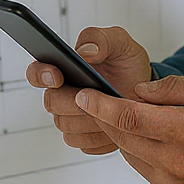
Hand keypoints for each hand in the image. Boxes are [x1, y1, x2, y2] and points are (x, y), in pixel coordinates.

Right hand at [27, 25, 150, 155]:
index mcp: (63, 68)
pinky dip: (100, 136)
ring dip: (90, 118)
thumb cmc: (128, 63)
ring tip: (113, 108)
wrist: (146, 92)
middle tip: (98, 95)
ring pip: (66, 126)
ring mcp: (70, 118)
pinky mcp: (83, 138)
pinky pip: (82, 143)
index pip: (36, 72)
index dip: (41, 74)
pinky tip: (115, 124)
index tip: (57, 76)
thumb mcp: (120, 42)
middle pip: (52, 103)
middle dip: (74, 100)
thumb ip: (100, 39)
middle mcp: (61, 94)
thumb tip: (84, 52)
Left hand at [73, 75, 183, 183]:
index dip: (101, 105)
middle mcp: (175, 161)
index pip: (129, 116)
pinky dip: (141, 153)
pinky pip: (144, 170)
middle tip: (93, 102)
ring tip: (126, 118)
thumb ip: (175, 88)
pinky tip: (152, 141)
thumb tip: (138, 91)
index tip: (84, 95)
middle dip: (104, 117)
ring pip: (130, 154)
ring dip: (123, 135)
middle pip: (123, 136)